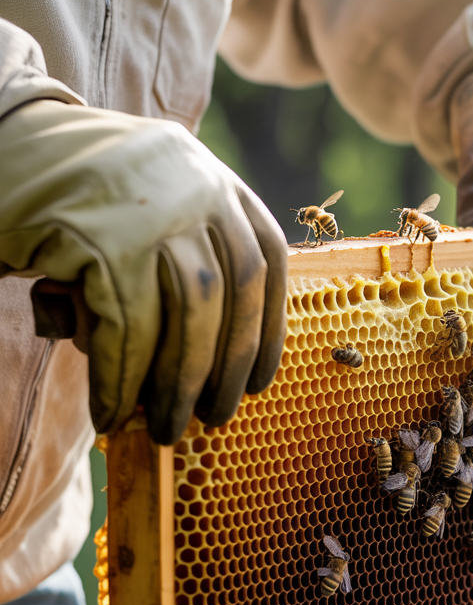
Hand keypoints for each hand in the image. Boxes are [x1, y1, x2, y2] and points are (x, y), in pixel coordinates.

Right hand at [0, 100, 286, 443]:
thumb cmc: (72, 201)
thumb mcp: (149, 212)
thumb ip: (189, 261)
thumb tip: (213, 368)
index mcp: (216, 179)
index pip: (266, 260)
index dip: (268, 329)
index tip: (259, 383)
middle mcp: (197, 183)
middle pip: (236, 289)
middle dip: (227, 365)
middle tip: (213, 418)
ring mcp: (151, 206)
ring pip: (191, 309)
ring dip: (179, 381)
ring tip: (167, 426)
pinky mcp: (100, 236)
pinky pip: (127, 326)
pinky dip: (121, 379)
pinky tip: (111, 412)